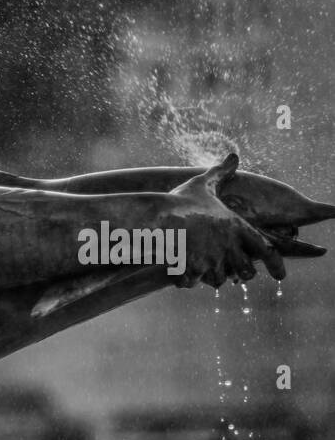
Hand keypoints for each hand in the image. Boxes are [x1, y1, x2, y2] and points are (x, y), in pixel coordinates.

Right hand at [167, 153, 283, 287]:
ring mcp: (213, 260)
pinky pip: (192, 282)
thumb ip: (221, 172)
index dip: (276, 265)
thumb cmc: (181, 201)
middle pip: (246, 272)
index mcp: (238, 227)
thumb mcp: (203, 184)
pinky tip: (178, 271)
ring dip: (209, 276)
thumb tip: (233, 156)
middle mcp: (230, 246)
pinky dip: (185, 279)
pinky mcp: (194, 270)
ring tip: (199, 268)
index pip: (267, 250)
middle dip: (238, 274)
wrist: (159, 216)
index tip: (280, 276)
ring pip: (218, 280)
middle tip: (230, 271)